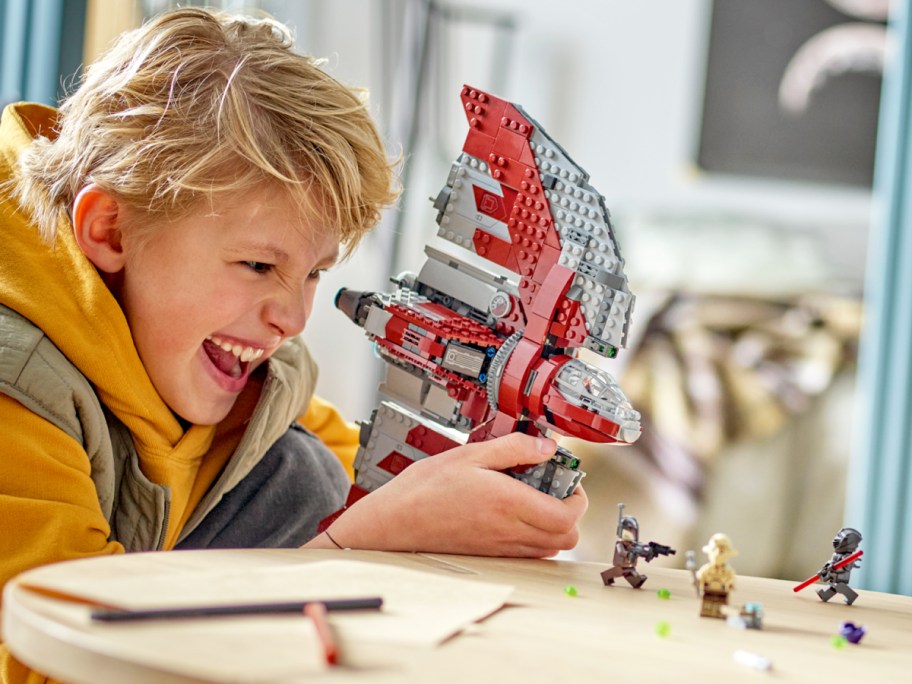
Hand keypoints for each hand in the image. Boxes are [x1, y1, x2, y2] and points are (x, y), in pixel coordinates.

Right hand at [318, 433, 587, 557]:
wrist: (394, 521)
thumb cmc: (425, 488)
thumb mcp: (471, 454)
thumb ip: (514, 448)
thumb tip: (547, 446)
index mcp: (509, 505)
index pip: (567, 516)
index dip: (577, 498)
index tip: (569, 478)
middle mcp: (509, 532)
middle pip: (566, 538)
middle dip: (570, 512)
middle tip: (557, 487)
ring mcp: (500, 548)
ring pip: (549, 548)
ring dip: (554, 525)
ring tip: (536, 497)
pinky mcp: (490, 554)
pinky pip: (528, 552)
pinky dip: (535, 537)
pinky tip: (516, 513)